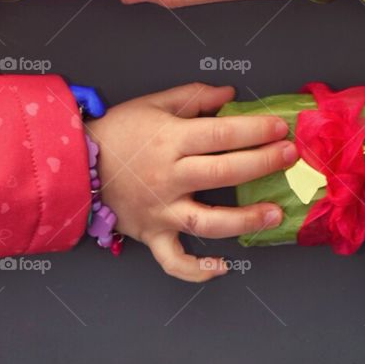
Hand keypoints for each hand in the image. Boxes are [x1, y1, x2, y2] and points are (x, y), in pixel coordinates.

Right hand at [87, 82, 293, 281]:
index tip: (280, 128)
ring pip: (208, 221)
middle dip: (262, 164)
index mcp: (169, 141)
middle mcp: (168, 177)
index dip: (254, 131)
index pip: (220, 134)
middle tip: (289, 157)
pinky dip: (198, 269)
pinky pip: (175, 260)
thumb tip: (230, 94)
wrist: (75, 164)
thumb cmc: (117, 132)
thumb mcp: (152, 104)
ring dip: (245, 220)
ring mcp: (161, 210)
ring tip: (275, 214)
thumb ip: (193, 98)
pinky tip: (222, 267)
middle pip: (222, 173)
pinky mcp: (152, 234)